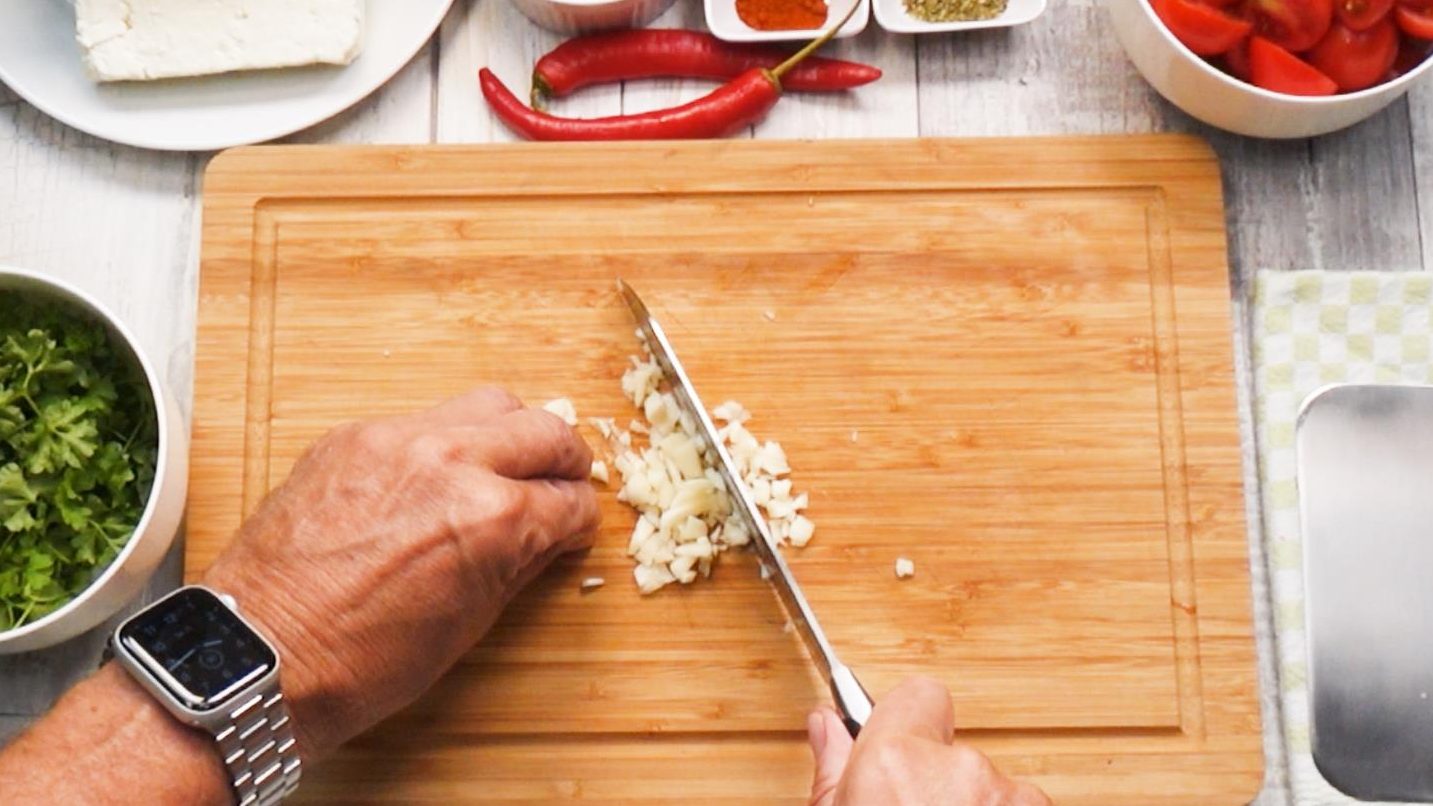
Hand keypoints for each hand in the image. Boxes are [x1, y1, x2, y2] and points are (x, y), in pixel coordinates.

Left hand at [202, 388, 599, 761]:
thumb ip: (518, 564)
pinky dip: (444, 443)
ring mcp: (397, 440)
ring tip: (502, 469)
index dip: (579, 518)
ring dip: (509, 436)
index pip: (570, 498)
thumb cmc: (360, 662)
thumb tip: (548, 536)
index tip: (572, 527)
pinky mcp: (352, 436)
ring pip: (488, 405)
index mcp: (491, 518)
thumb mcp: (467, 624)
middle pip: (545, 430)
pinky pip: (422, 420)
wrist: (261, 655)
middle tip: (560, 484)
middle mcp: (451, 462)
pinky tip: (433, 480)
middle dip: (564, 461)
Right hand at [808, 677, 1051, 805]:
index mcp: (896, 760)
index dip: (908, 723)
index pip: (920, 694)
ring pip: (992, 787)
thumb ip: (835, 771)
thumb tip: (827, 726)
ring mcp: (1007, 799)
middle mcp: (959, 770)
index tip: (898, 747)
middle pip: (954, 750)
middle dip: (938, 781)